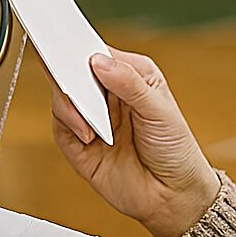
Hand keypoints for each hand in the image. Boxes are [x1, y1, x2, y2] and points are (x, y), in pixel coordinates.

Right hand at [48, 47, 219, 236]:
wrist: (173, 196)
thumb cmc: (175, 149)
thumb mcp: (159, 110)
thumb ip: (129, 83)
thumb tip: (98, 61)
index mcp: (129, 75)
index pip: (96, 53)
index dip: (79, 46)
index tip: (63, 40)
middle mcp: (106, 94)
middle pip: (73, 72)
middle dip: (68, 72)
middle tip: (67, 74)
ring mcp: (91, 118)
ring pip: (62, 97)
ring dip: (72, 104)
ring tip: (90, 118)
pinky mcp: (77, 144)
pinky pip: (60, 126)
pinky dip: (70, 125)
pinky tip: (88, 134)